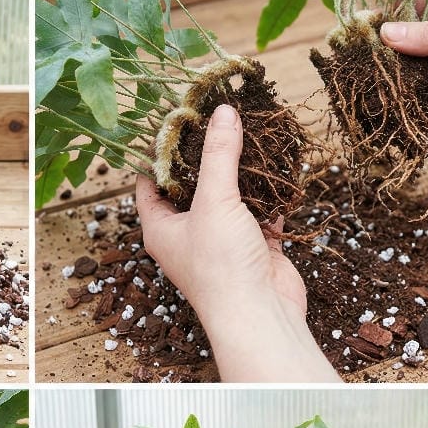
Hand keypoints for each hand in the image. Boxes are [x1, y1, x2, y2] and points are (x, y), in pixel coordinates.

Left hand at [137, 104, 338, 381]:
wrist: (258, 315)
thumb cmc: (220, 265)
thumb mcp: (214, 201)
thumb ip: (218, 155)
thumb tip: (223, 112)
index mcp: (160, 227)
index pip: (149, 181)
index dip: (159, 151)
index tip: (175, 118)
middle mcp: (187, 234)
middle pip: (192, 186)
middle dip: (206, 155)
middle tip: (217, 117)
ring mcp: (220, 241)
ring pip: (228, 197)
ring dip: (240, 171)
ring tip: (249, 131)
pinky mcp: (253, 247)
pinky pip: (259, 212)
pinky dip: (269, 193)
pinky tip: (278, 166)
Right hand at [380, 0, 427, 165]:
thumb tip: (386, 32)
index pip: (427, 9)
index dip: (399, 14)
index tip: (366, 22)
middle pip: (417, 46)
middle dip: (391, 52)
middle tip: (358, 56)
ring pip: (417, 79)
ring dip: (396, 82)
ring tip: (366, 82)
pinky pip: (424, 108)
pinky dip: (407, 108)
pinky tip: (385, 107)